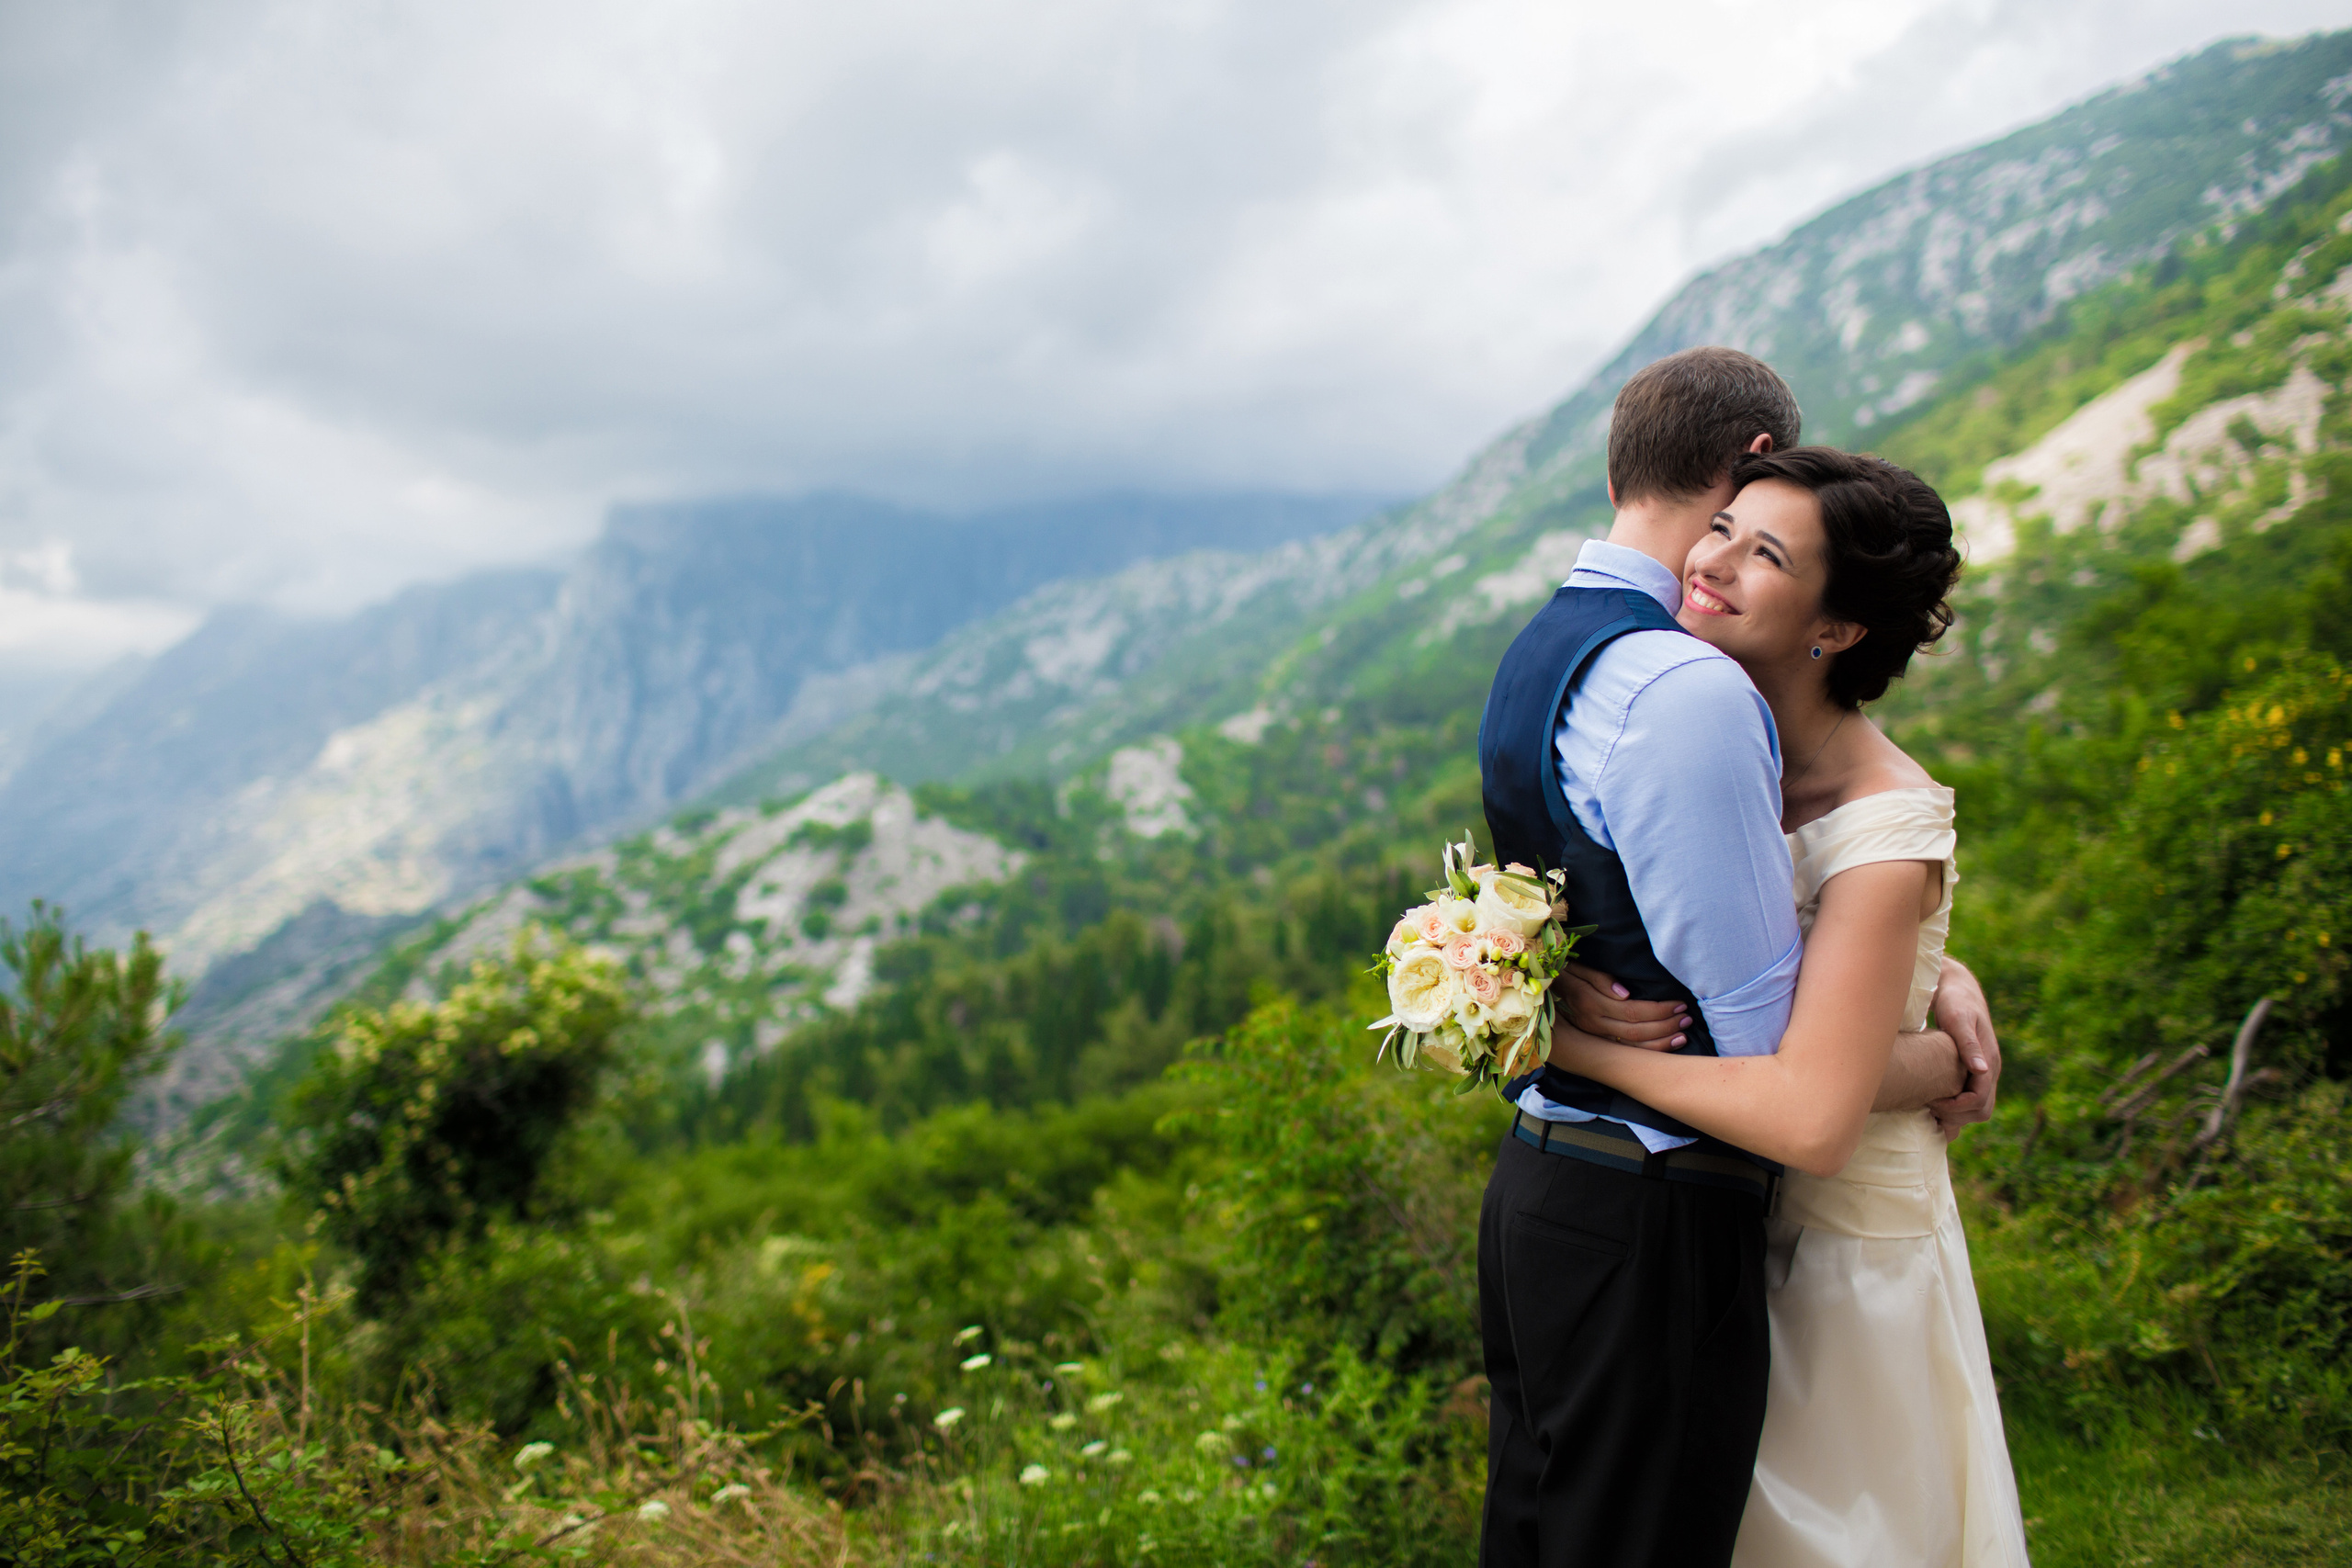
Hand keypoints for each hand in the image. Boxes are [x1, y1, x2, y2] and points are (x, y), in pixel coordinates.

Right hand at [1554, 961, 1689, 1050]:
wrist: (1540, 995)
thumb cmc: (1564, 974)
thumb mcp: (1577, 968)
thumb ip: (1599, 979)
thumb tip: (1626, 994)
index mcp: (1589, 1003)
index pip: (1633, 1011)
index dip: (1659, 1009)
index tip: (1679, 1003)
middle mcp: (1592, 1023)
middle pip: (1636, 1030)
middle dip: (1665, 1025)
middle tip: (1687, 1018)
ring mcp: (1593, 1037)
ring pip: (1632, 1047)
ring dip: (1661, 1041)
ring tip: (1683, 1033)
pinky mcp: (1595, 1044)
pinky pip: (1626, 1053)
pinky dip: (1649, 1051)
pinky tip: (1667, 1046)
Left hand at [1927, 956, 2000, 1139]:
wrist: (1957, 989)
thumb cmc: (1956, 1002)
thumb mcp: (1959, 1019)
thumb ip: (1969, 1044)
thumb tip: (1982, 1070)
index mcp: (1989, 1062)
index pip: (1979, 1101)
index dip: (1955, 1107)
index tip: (1932, 1101)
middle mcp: (1989, 1071)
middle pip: (1981, 1112)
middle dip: (1956, 1115)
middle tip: (1929, 1106)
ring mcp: (1982, 1073)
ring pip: (1976, 1110)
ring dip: (1955, 1115)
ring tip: (1928, 1106)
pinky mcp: (1971, 1073)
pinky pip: (1968, 1101)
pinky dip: (1954, 1110)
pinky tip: (1931, 1104)